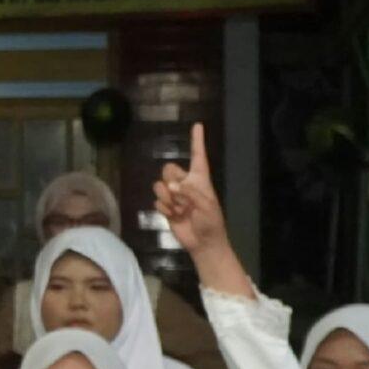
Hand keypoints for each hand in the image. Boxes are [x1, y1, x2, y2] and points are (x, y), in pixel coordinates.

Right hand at [153, 123, 230, 257]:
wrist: (203, 243)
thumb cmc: (211, 222)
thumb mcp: (206, 205)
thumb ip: (189, 192)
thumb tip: (171, 185)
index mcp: (200, 180)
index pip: (198, 156)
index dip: (197, 141)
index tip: (198, 125)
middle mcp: (186, 184)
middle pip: (169, 169)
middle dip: (171, 180)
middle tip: (180, 195)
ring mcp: (175, 196)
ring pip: (160, 184)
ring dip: (167, 197)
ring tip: (178, 209)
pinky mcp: (166, 207)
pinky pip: (157, 200)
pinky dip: (164, 208)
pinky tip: (173, 216)